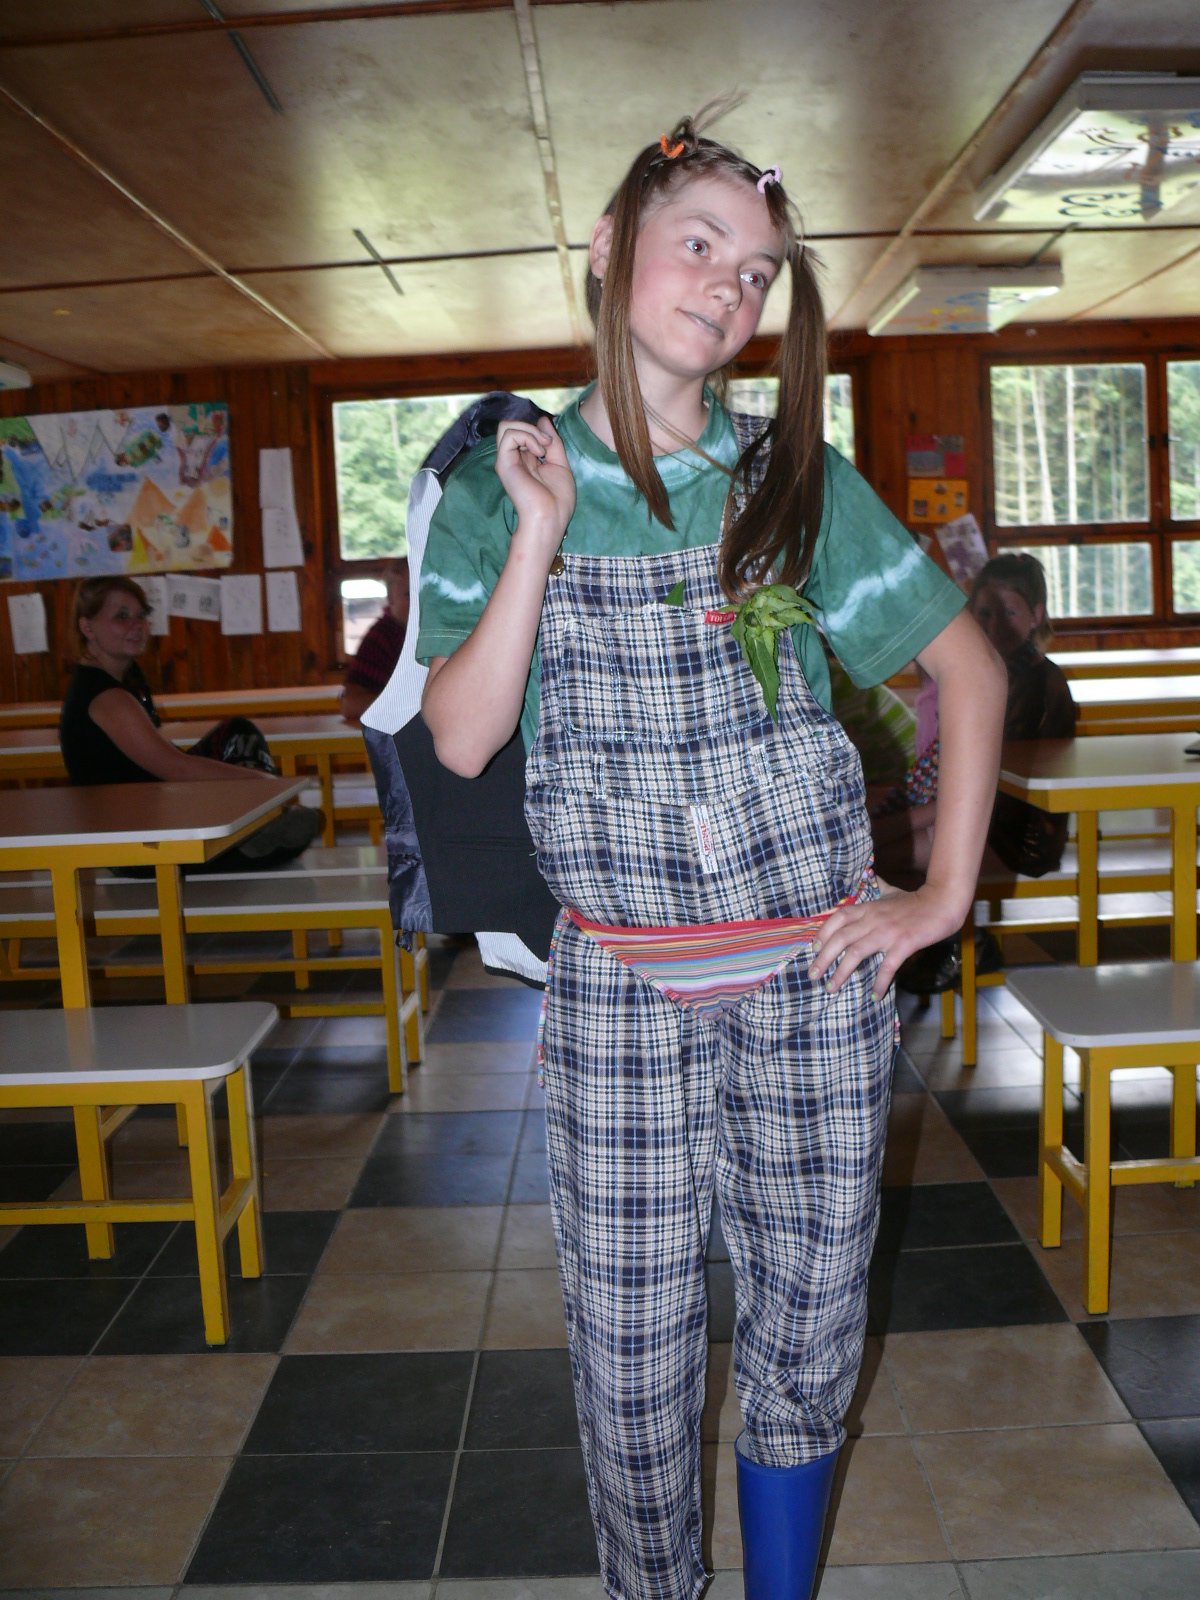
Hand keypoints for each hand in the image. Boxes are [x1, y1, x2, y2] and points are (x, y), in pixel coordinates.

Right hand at [495, 416, 575, 553]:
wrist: (551, 517)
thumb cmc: (558, 499)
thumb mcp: (560, 463)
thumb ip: (552, 442)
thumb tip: (543, 419)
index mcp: (526, 460)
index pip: (523, 431)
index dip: (538, 430)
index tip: (551, 443)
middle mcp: (513, 459)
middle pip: (511, 426)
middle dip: (532, 427)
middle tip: (547, 444)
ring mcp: (507, 461)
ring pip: (506, 426)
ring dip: (529, 431)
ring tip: (542, 448)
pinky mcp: (504, 463)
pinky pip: (509, 435)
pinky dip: (527, 436)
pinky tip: (538, 452)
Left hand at [808, 880, 964, 999]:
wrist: (943, 903)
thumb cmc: (917, 900)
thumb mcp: (892, 891)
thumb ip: (878, 887)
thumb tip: (870, 876)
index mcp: (869, 908)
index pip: (839, 917)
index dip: (823, 932)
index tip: (814, 948)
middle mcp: (873, 919)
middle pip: (841, 938)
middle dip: (823, 958)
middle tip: (813, 974)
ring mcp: (888, 932)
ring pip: (856, 953)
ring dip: (841, 972)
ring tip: (831, 987)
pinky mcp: (904, 944)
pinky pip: (887, 966)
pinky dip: (880, 982)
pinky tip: (874, 995)